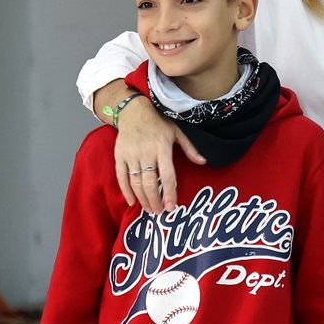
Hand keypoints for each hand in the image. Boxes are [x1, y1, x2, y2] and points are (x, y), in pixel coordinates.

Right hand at [111, 91, 204, 213]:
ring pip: (136, 182)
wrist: (133, 111)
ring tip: (149, 209)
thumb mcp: (177, 132)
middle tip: (159, 213)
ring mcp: (131, 155)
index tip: (171, 207)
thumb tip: (203, 162)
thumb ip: (190, 148)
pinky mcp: (120, 156)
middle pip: (150, 183)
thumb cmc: (159, 122)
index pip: (167, 175)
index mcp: (162, 148)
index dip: (169, 193)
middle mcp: (146, 153)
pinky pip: (121, 176)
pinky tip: (132, 201)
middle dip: (154, 200)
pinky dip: (126, 191)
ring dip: (142, 198)